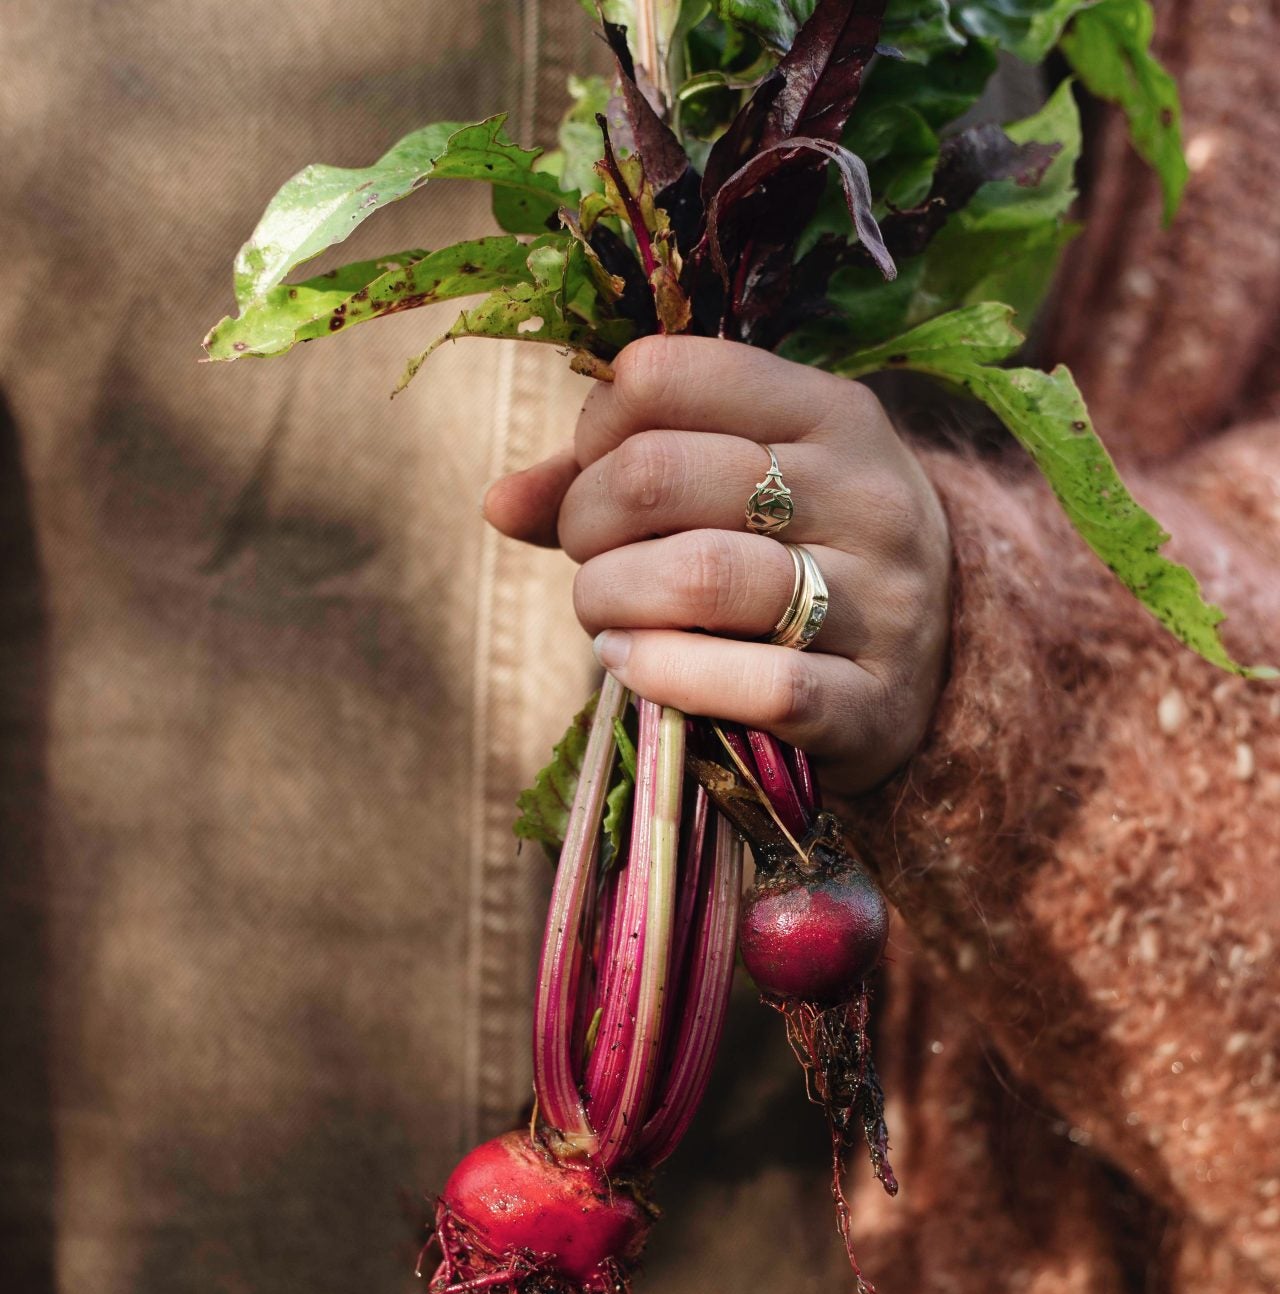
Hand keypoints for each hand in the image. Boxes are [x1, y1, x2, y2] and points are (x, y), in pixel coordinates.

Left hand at [483, 335, 951, 797]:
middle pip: (663, 474)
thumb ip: (615, 480)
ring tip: (603, 620)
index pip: (668, 376)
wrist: (931, 676)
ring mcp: (881, 601)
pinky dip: (668, 676)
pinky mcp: (873, 704)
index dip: (593, 430)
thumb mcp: (736, 492)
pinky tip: (633, 668)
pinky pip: (760, 686)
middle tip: (589, 560)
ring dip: (611, 600)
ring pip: (702, 576)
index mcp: (830, 413)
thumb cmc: (802, 562)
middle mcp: (864, 493)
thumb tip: (499, 502)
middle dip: (587, 523)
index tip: (590, 478)